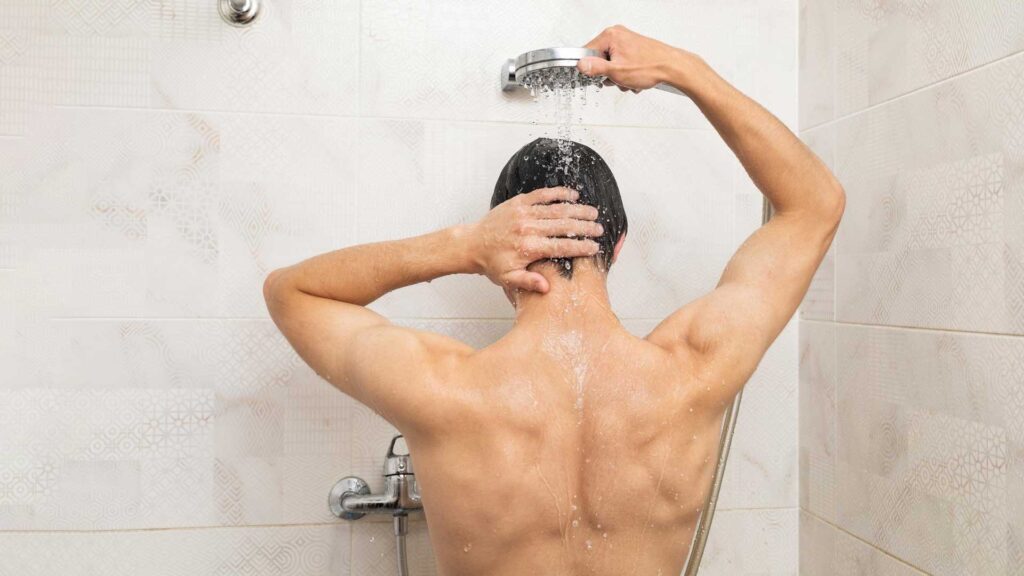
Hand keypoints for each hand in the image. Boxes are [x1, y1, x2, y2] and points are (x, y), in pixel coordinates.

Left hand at [467, 187, 602, 292]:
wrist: (472, 244)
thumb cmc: (492, 263)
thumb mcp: (508, 279)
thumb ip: (528, 282)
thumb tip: (546, 287)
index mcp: (528, 248)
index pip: (561, 247)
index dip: (580, 247)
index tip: (595, 247)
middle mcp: (528, 228)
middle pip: (564, 226)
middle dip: (585, 227)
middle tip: (600, 228)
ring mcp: (524, 213)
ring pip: (557, 209)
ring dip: (577, 210)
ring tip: (594, 212)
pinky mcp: (518, 202)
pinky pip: (542, 195)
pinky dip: (559, 193)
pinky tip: (573, 195)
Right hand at [577, 25, 687, 91]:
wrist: (672, 67)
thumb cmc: (650, 66)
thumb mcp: (616, 71)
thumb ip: (595, 68)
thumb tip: (581, 65)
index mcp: (610, 36)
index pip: (587, 51)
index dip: (589, 66)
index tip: (593, 75)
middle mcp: (618, 35)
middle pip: (600, 58)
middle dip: (608, 74)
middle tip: (617, 78)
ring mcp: (626, 41)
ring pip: (612, 64)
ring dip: (618, 76)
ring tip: (629, 79)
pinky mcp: (633, 49)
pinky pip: (622, 64)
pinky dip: (626, 74)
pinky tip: (635, 78)